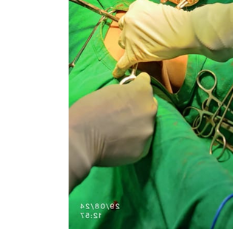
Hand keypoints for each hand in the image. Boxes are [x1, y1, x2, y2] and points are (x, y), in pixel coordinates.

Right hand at [68, 74, 156, 192]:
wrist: (81, 138)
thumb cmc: (90, 109)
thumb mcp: (110, 90)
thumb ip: (126, 91)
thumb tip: (130, 95)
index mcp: (142, 91)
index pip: (145, 82)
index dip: (136, 86)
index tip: (129, 91)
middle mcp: (151, 109)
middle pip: (149, 105)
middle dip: (140, 107)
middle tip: (124, 114)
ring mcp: (149, 131)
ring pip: (147, 125)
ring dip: (138, 125)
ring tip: (121, 131)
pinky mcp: (143, 150)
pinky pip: (141, 143)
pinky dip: (133, 142)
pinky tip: (120, 143)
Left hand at [112, 0, 232, 78]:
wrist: (186, 32)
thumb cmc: (178, 21)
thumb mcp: (158, 10)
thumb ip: (147, 16)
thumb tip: (146, 26)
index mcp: (136, 7)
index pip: (130, 16)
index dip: (136, 23)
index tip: (143, 27)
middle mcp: (129, 20)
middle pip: (124, 29)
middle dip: (131, 33)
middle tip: (143, 38)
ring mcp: (129, 37)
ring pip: (123, 43)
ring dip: (130, 45)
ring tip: (140, 49)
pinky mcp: (133, 53)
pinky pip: (122, 63)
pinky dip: (119, 69)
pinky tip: (117, 75)